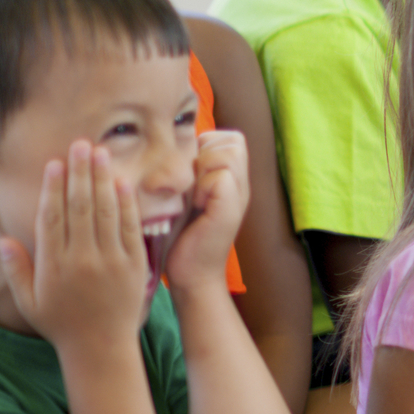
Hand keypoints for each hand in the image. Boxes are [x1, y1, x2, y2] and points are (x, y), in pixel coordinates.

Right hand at [1, 141, 149, 354]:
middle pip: (80, 207)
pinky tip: (121, 182)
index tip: (54, 163)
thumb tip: (2, 238)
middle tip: (80, 144)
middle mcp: (82, 259)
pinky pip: (128, 228)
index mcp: (53, 266)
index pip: (52, 218)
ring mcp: (110, 260)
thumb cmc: (60, 323)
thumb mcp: (28, 301)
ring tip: (100, 153)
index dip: (52, 188)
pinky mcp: (134, 264)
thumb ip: (15, 269)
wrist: (101, 348)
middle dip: (80, 173)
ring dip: (102, 180)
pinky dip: (126, 204)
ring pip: (105, 212)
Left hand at [167, 129, 248, 291]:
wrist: (192, 275)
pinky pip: (222, 176)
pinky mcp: (231, 209)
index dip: (208, 144)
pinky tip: (196, 205)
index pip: (231, 138)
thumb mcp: (186, 196)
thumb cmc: (182, 237)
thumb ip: (189, 172)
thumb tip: (172, 146)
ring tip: (194, 193)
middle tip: (192, 181)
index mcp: (231, 179)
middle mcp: (241, 184)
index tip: (191, 171)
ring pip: (228, 153)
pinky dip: (204, 186)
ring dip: (204, 167)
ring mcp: (239, 196)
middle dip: (207, 152)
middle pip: (233, 141)